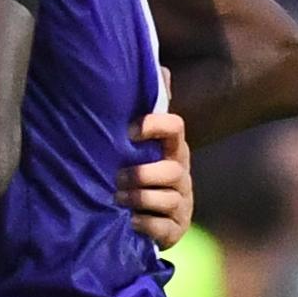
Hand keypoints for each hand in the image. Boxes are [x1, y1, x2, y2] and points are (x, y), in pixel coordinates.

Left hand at [119, 93, 191, 250]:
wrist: (149, 215)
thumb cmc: (141, 171)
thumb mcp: (139, 143)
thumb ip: (147, 109)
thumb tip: (161, 66)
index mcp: (172, 149)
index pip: (176, 128)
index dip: (155, 126)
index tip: (129, 132)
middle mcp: (181, 175)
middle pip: (172, 170)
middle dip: (142, 174)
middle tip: (117, 178)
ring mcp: (181, 203)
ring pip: (168, 199)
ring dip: (139, 199)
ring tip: (116, 199)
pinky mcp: (174, 229)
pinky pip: (162, 227)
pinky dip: (144, 224)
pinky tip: (129, 221)